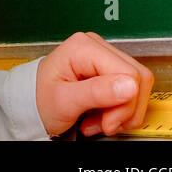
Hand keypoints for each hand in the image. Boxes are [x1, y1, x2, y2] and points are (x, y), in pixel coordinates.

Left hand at [35, 31, 154, 137]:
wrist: (33, 103)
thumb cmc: (41, 99)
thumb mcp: (65, 101)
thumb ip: (97, 92)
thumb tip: (130, 85)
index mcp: (84, 47)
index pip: (130, 74)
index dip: (125, 104)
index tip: (108, 123)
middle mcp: (97, 46)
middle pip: (138, 79)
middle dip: (125, 110)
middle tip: (104, 124)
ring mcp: (104, 57)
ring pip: (138, 87)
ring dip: (123, 112)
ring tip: (99, 121)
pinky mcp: (109, 69)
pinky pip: (130, 90)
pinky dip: (120, 109)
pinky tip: (102, 115)